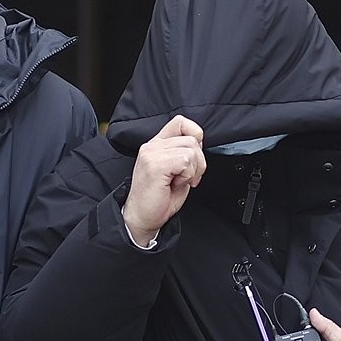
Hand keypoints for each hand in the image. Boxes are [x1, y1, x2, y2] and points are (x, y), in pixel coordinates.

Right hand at [121, 115, 206, 245]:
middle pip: (192, 138)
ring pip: (191, 149)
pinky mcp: (155, 165)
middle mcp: (152, 146)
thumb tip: (200, 145)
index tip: (193, 159)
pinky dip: (187, 175)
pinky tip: (175, 185)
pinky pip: (185, 161)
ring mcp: (152, 153)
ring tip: (179, 182)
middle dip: (199, 162)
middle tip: (188, 179)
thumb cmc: (159, 200)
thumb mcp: (176, 172)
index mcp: (157, 145)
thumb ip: (185, 155)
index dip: (195, 136)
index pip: (181, 122)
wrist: (141, 219)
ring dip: (193, 170)